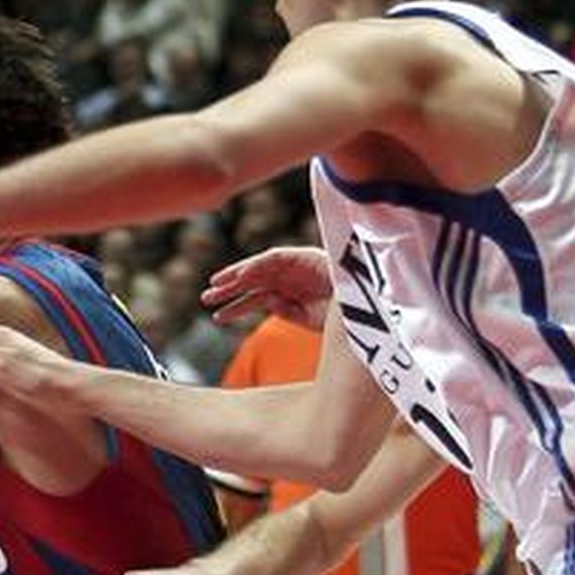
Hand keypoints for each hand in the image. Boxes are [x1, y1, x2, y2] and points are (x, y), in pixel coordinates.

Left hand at [200, 246, 331, 329]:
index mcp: (292, 295)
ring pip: (257, 271)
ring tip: (213, 287)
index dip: (238, 306)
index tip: (217, 315)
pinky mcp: (301, 255)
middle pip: (253, 283)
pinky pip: (272, 259)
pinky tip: (238, 276)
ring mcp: (294, 267)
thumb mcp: (310, 319)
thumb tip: (268, 304)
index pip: (258, 298)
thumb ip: (288, 311)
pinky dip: (255, 266)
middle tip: (205, 299)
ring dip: (235, 278)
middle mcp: (290, 279)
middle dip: (229, 291)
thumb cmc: (343, 316)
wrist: (369, 304)